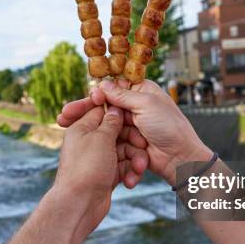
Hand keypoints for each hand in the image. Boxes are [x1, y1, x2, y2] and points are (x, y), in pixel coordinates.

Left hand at [54, 105, 147, 233]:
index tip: (133, 112)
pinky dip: (129, 172)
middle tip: (141, 145)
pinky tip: (131, 181)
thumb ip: (110, 122)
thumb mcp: (101, 138)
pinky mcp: (106, 173)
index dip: (118, 111)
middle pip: (117, 132)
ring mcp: (98, 158)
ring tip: (139, 168)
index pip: (101, 111)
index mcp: (82, 128)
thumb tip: (115, 109)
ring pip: (123, 150)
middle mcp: (89, 141)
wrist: (80, 204)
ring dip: (134, 159)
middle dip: (132, 139)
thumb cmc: (87, 169)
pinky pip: (123, 166)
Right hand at [59, 79, 211, 184]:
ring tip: (71, 132)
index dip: (92, 96)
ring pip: (106, 127)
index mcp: (141, 91)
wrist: (181, 158)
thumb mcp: (146, 104)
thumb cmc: (170, 127)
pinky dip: (105, 146)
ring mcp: (132, 126)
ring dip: (94, 132)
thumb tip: (102, 85)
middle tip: (63, 118)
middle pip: (105, 109)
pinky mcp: (131, 144)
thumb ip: (122, 95)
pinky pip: (114, 143)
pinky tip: (90, 149)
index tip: (74, 104)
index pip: (111, 89)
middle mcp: (135, 107)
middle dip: (85, 114)